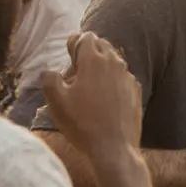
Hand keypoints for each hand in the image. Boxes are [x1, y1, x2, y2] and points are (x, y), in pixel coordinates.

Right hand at [41, 32, 142, 153]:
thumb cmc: (82, 123)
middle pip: (102, 45)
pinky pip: (123, 78)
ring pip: (114, 61)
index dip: (75, 42)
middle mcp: (115, 64)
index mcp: (94, 61)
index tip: (69, 50)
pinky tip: (105, 95)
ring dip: (102, 65)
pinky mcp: (136, 92)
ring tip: (89, 80)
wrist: (114, 148)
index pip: (86, 38)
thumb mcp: (56, 101)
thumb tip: (49, 71)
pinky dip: (113, 80)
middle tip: (77, 64)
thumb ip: (49, 79)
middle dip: (89, 50)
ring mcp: (128, 78)